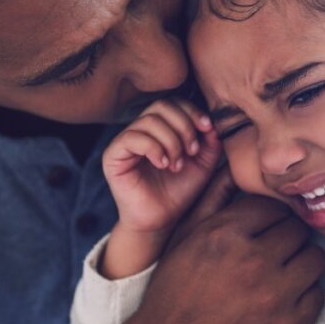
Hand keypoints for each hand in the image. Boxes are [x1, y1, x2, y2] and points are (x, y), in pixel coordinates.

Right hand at [67, 170, 324, 323]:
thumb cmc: (173, 294)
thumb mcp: (183, 240)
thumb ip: (212, 200)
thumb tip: (235, 163)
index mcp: (224, 235)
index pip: (273, 207)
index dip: (269, 219)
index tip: (264, 232)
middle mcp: (252, 262)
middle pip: (298, 230)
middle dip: (287, 240)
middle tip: (273, 255)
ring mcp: (275, 297)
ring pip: (314, 259)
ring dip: (300, 265)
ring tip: (280, 277)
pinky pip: (317, 296)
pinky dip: (303, 297)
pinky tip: (280, 303)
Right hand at [103, 99, 220, 234]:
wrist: (161, 221)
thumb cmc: (179, 192)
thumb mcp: (202, 164)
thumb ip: (210, 142)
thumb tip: (211, 122)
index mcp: (160, 128)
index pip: (173, 103)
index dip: (192, 111)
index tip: (207, 128)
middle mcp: (140, 130)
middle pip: (161, 106)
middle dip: (183, 126)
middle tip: (192, 151)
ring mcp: (124, 141)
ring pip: (149, 121)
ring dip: (171, 141)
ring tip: (177, 164)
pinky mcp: (113, 155)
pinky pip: (132, 138)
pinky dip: (154, 148)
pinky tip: (163, 164)